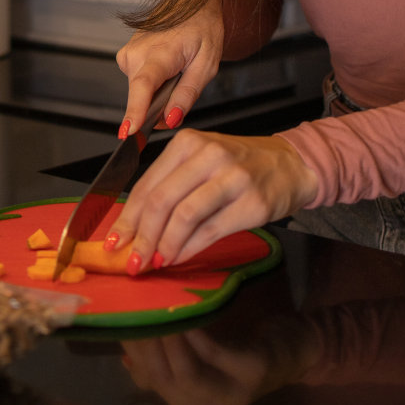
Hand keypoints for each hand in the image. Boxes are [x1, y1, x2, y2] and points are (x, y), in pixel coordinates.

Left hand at [107, 130, 317, 270]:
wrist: (290, 164)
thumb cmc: (239, 165)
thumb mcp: (201, 162)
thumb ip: (169, 187)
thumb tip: (134, 228)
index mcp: (188, 143)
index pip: (148, 185)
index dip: (127, 218)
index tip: (114, 242)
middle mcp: (209, 155)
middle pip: (162, 201)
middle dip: (141, 236)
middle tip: (131, 261)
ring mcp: (233, 178)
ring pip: (184, 216)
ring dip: (164, 246)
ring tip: (154, 262)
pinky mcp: (252, 202)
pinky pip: (210, 230)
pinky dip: (188, 249)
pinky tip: (178, 258)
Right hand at [115, 0, 223, 136]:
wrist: (192, 4)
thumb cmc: (202, 31)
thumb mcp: (206, 66)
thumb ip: (187, 95)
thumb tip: (170, 120)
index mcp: (161, 52)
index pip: (143, 86)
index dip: (135, 111)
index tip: (128, 132)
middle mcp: (138, 51)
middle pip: (141, 95)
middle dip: (158, 106)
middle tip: (181, 91)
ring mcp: (129, 52)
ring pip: (139, 90)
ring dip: (157, 92)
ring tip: (175, 71)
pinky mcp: (126, 55)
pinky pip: (138, 81)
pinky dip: (152, 82)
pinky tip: (166, 67)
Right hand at [120, 315, 320, 404]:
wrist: (293, 346)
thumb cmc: (240, 345)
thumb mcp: (197, 353)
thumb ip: (165, 355)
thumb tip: (127, 346)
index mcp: (188, 404)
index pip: (148, 378)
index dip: (132, 347)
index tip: (118, 315)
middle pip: (162, 377)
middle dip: (145, 341)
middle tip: (133, 305)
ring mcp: (230, 397)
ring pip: (183, 373)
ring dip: (166, 338)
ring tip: (154, 307)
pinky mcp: (250, 374)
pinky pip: (213, 354)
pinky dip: (194, 334)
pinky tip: (184, 313)